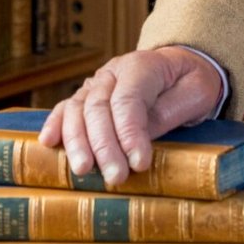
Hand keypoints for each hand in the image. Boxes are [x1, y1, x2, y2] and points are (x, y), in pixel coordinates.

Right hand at [38, 47, 224, 183]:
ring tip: (83, 170)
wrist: (182, 66)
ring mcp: (96, 83)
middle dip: (105, 145)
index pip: (129, 100)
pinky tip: (48, 143)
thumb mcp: (195, 94)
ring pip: (77, 109)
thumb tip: (138, 142)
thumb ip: (167, 113)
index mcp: (142, 66)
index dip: (130, 133)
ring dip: (77, 142)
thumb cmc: (191, 83)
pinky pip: (66, 108)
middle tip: (115, 177)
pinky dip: (56, 125)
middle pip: (99, 108)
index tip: (139, 163)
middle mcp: (113, 72)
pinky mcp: (87, 97)